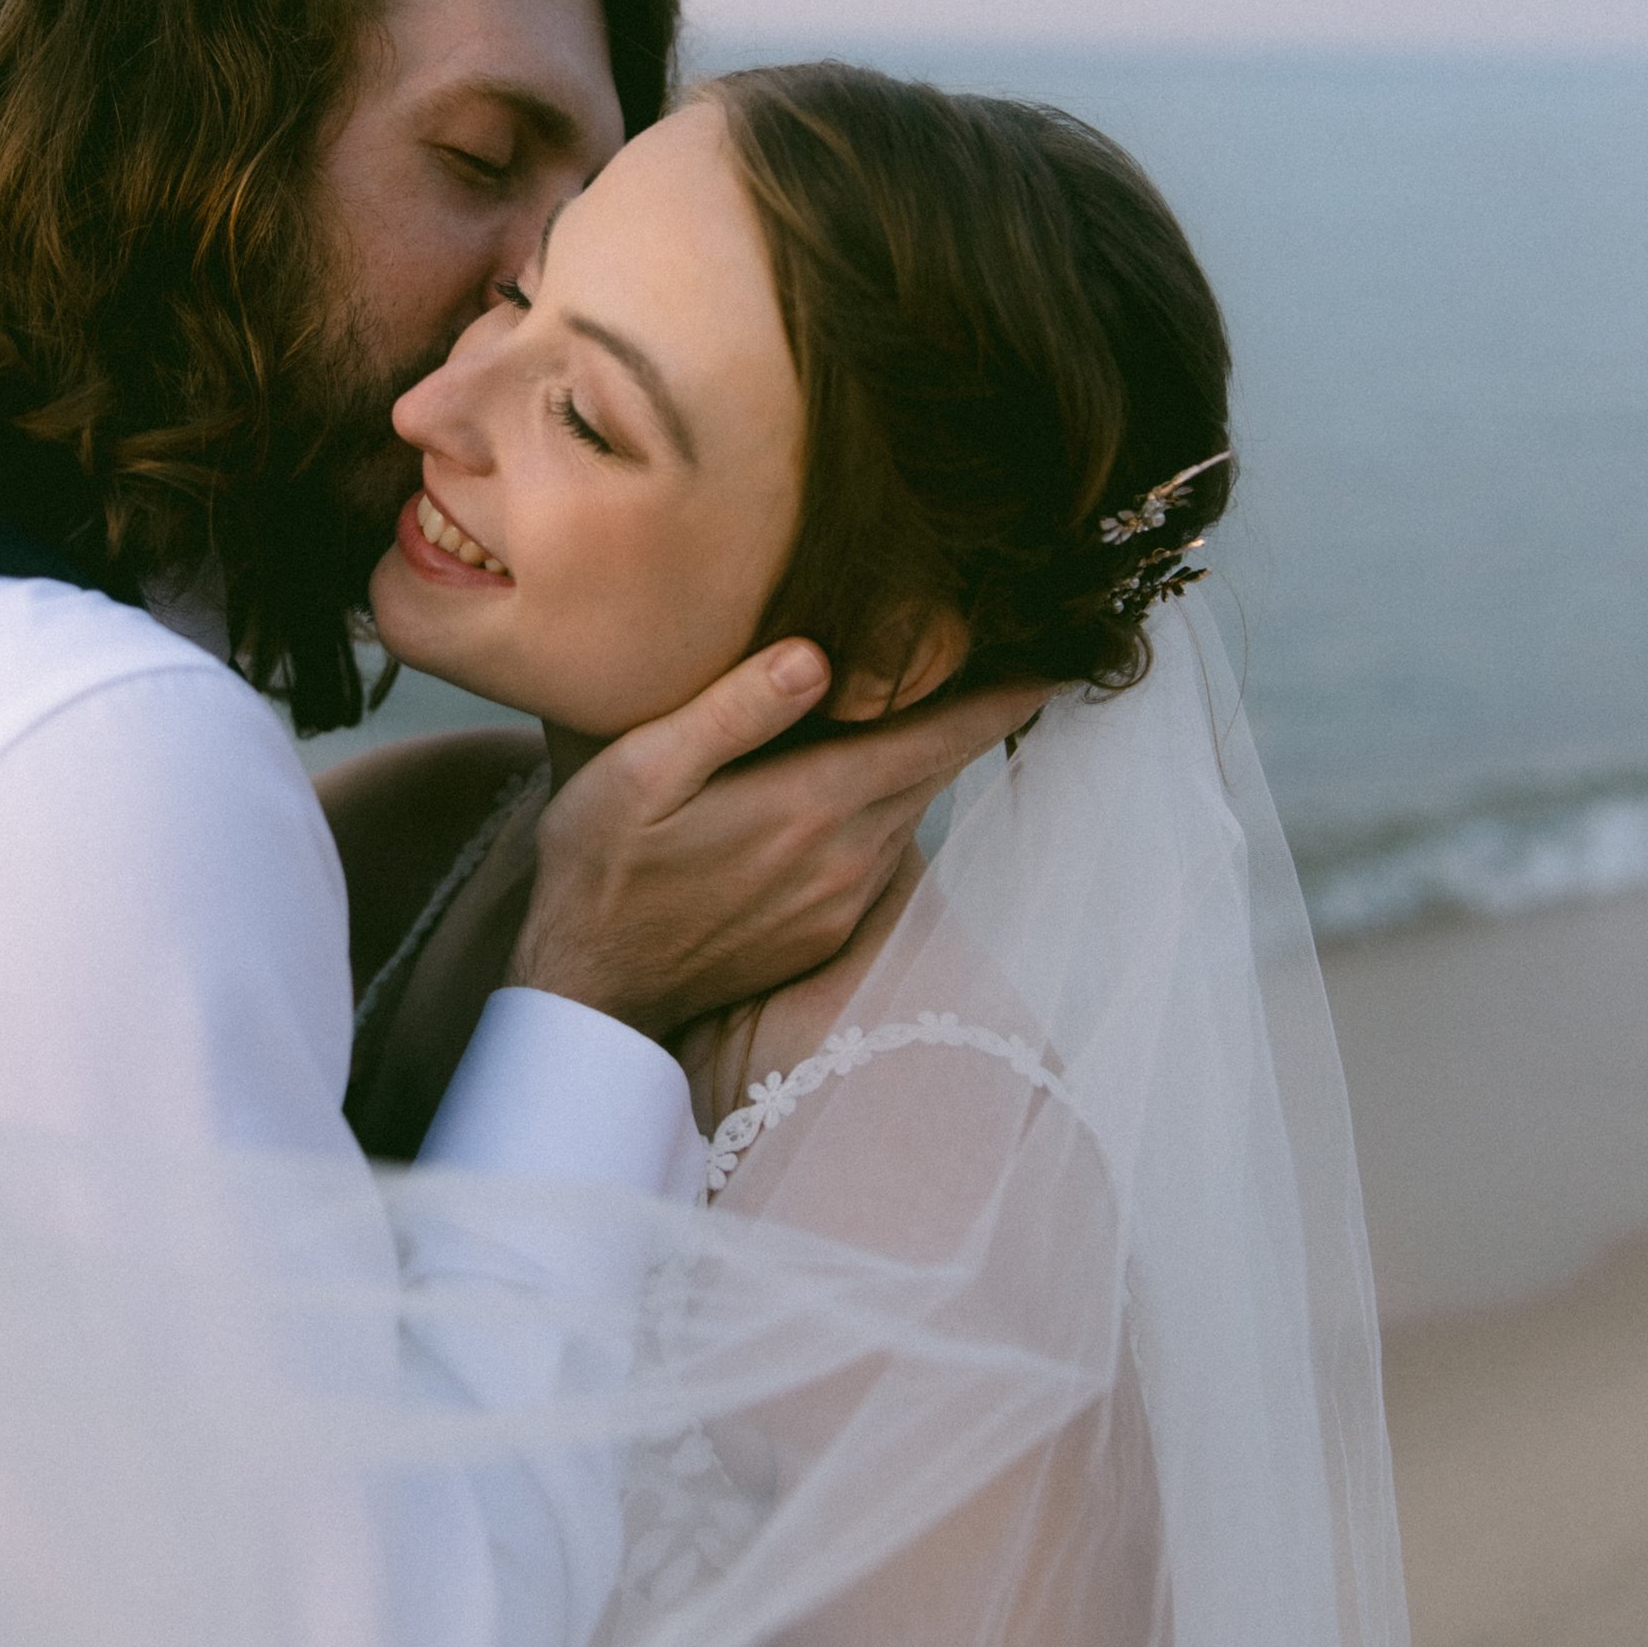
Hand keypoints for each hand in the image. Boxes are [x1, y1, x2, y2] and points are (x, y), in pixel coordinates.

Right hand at [509, 650, 1043, 1037]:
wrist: (592, 992)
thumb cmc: (601, 867)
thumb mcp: (641, 771)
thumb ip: (732, 710)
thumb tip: (817, 654)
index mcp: (812, 805)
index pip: (938, 738)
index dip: (1002, 698)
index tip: (1055, 662)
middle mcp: (847, 858)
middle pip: (936, 771)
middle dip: (972, 719)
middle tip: (1000, 660)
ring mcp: (842, 902)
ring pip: (911, 812)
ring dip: (927, 763)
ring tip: (929, 707)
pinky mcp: (828, 931)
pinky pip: (882, 854)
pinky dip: (888, 810)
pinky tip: (856, 784)